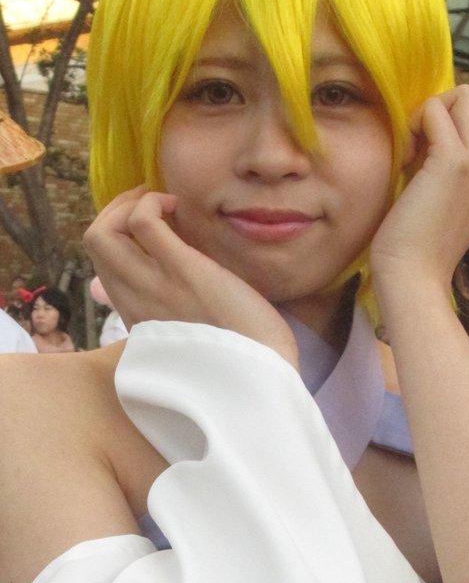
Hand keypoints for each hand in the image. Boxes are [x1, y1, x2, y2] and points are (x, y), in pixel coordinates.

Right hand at [83, 188, 298, 365]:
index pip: (103, 268)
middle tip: (153, 204)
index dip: (119, 237)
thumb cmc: (238, 358)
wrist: (260, 379)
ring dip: (130, 203)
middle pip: (94, 244)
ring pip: (102, 232)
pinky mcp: (181, 272)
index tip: (149, 226)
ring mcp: (153, 287)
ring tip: (166, 204)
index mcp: (138, 318)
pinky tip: (180, 208)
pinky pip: (142, 222)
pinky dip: (153, 203)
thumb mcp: (194, 339)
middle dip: (117, 210)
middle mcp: (135, 303)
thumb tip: (169, 299)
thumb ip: (173, 318)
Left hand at [370, 86, 468, 293]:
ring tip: (412, 151)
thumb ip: (448, 173)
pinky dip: (413, 123)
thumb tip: (428, 137)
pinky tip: (404, 158)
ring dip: (430, 112)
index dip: (459, 122)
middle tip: (417, 147)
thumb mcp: (443, 205)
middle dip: (443, 110)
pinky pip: (435, 109)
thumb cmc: (415, 249)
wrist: (413, 278)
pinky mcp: (453, 162)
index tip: (430, 152)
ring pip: (464, 95)